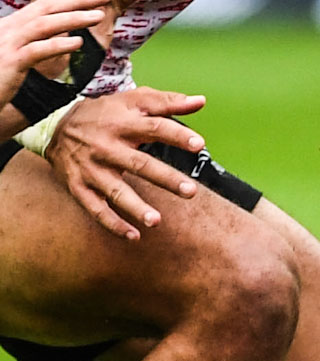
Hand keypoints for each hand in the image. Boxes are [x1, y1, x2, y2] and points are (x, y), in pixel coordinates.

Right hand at [0, 0, 103, 103]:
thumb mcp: (14, 54)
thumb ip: (33, 42)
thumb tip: (58, 36)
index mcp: (10, 26)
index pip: (42, 7)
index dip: (67, 1)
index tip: (93, 0)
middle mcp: (8, 29)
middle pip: (45, 8)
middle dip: (76, 2)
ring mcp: (8, 44)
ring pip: (44, 25)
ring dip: (73, 18)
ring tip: (98, 16)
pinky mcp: (10, 62)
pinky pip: (38, 50)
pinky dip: (59, 44)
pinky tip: (79, 43)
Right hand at [44, 86, 205, 239]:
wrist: (54, 125)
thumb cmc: (105, 113)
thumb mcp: (132, 101)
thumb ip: (167, 102)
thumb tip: (201, 101)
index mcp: (122, 123)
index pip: (154, 127)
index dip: (177, 135)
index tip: (199, 144)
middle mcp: (106, 147)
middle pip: (139, 163)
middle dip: (165, 178)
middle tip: (190, 191)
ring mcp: (92, 169)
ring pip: (115, 191)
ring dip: (135, 207)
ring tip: (156, 221)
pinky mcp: (79, 186)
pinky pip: (96, 209)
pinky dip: (113, 224)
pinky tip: (134, 236)